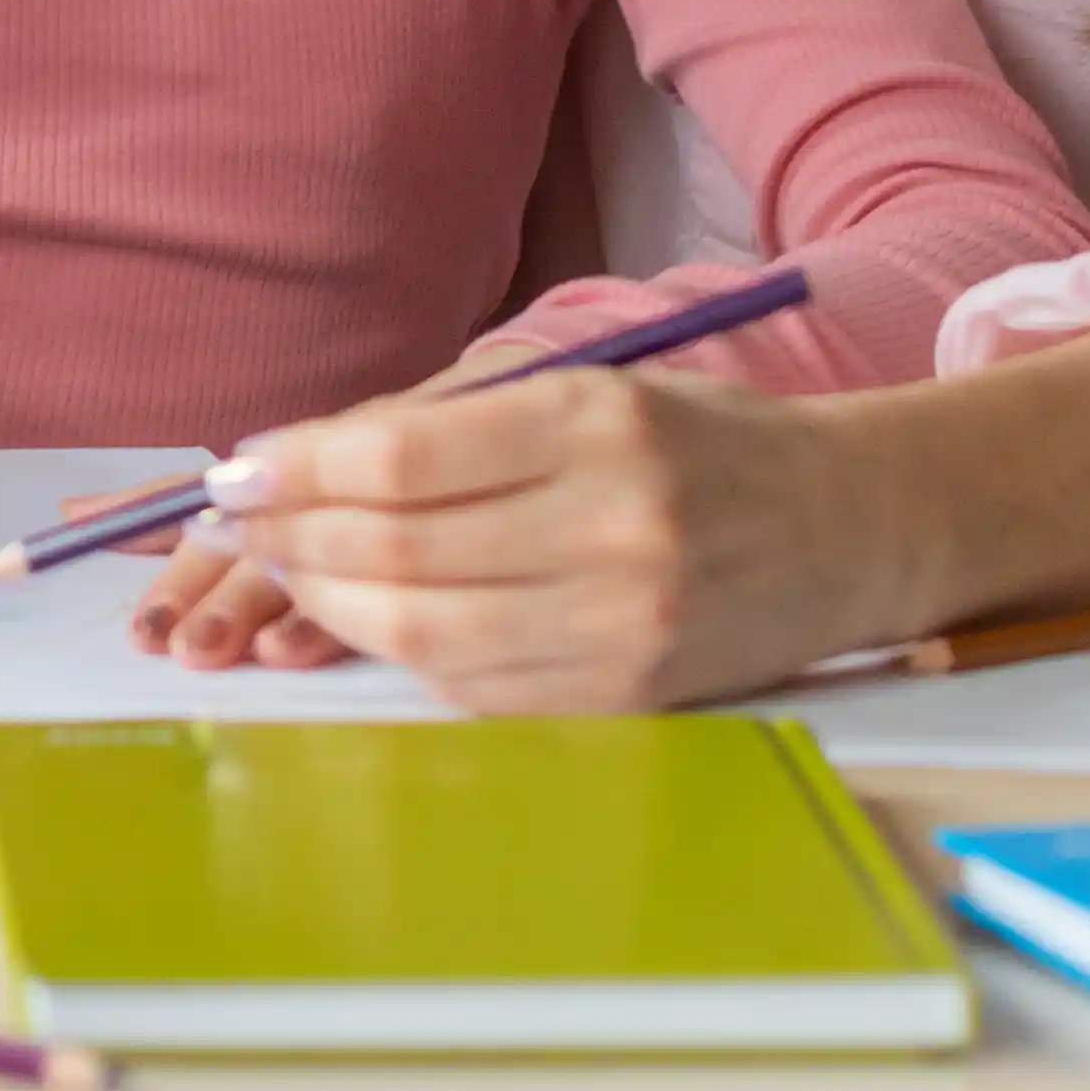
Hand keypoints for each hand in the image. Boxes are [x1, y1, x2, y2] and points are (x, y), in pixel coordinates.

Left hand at [171, 362, 894, 713]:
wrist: (849, 529)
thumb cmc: (701, 445)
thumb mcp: (594, 392)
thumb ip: (458, 426)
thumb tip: (301, 458)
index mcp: (600, 426)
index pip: (403, 458)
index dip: (298, 465)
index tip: (240, 465)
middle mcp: (615, 529)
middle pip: (399, 550)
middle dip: (295, 538)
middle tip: (245, 521)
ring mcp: (624, 625)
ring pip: (422, 632)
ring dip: (330, 603)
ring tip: (291, 569)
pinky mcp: (625, 698)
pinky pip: (473, 687)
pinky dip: (403, 653)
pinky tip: (374, 617)